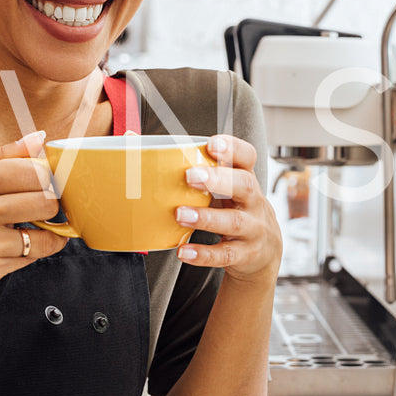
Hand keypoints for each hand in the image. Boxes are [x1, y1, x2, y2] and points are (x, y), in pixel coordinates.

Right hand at [0, 130, 67, 323]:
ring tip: (32, 226)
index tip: (47, 183)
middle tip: (43, 206)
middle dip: (50, 204)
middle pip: (45, 202)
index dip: (47, 178)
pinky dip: (33, 251)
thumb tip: (41, 139)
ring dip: (46, 231)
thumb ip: (2, 156)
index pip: (32, 172)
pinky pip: (30, 257)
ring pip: (43, 234)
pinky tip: (19, 244)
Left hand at [174, 135, 281, 286]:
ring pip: (233, 222)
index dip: (232, 149)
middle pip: (244, 186)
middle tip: (191, 176)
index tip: (212, 145)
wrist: (264, 252)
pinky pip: (225, 255)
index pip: (247, 157)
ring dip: (206, 218)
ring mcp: (253, 229)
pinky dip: (204, 254)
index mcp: (245, 179)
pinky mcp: (245, 254)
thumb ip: (192, 170)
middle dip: (218, 179)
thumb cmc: (233, 210)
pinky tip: (184, 251)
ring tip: (180, 215)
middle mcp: (253, 202)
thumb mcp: (223, 190)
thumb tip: (132, 140)